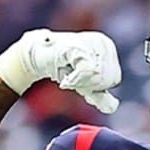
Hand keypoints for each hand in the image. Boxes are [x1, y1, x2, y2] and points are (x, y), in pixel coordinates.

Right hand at [0, 29, 121, 112]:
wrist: (35, 57)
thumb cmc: (61, 67)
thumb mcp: (84, 84)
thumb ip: (100, 96)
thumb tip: (113, 107)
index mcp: (107, 47)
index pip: (114, 79)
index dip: (95, 85)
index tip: (78, 75)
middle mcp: (102, 42)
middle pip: (107, 80)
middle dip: (87, 84)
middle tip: (71, 74)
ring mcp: (91, 43)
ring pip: (98, 78)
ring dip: (79, 83)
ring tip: (68, 72)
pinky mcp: (78, 46)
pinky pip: (87, 73)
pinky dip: (74, 81)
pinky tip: (65, 77)